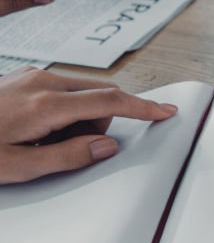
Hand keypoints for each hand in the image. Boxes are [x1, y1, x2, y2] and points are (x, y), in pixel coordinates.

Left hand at [0, 67, 177, 184]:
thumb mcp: (19, 167)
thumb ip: (70, 156)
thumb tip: (108, 146)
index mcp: (46, 104)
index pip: (110, 102)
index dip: (143, 108)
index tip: (165, 111)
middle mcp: (43, 81)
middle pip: (99, 98)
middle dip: (98, 125)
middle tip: (64, 149)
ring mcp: (33, 76)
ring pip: (81, 94)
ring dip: (78, 119)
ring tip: (40, 141)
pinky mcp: (25, 76)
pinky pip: (62, 91)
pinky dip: (63, 111)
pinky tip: (34, 129)